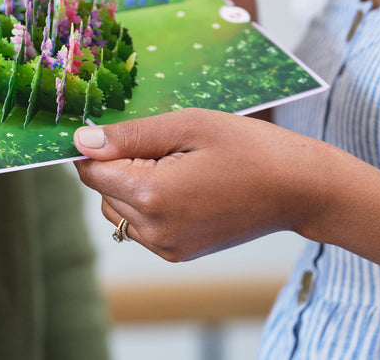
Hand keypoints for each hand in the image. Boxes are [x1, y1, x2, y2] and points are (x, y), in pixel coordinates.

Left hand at [73, 108, 334, 261]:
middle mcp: (154, 231)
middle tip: (163, 141)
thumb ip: (130, 135)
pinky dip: (147, 202)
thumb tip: (82, 140)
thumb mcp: (187, 126)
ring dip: (130, 183)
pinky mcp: (179, 253)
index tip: (119, 125)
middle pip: (101, 191)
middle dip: (117, 162)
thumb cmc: (247, 147)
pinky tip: (182, 181)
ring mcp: (167, 247)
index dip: (97, 144)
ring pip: (117, 211)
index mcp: (152, 196)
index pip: (91, 171)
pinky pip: (141, 226)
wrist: (297, 188)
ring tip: (175, 160)